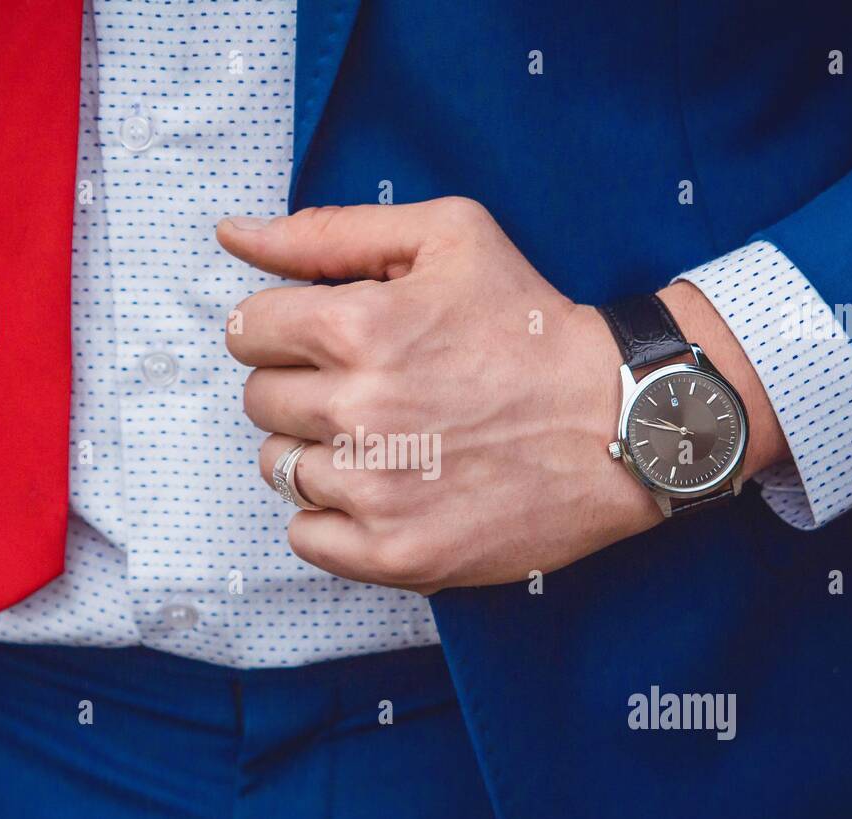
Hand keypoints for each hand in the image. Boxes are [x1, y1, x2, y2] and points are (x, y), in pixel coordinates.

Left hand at [216, 198, 785, 593]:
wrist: (618, 419)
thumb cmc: (532, 325)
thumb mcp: (447, 238)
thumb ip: (329, 232)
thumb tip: (233, 235)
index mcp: (357, 328)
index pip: (247, 330)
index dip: (282, 329)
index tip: (325, 339)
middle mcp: (357, 412)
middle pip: (259, 401)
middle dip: (301, 387)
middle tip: (369, 387)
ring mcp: (375, 491)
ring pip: (279, 469)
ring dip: (316, 451)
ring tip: (383, 439)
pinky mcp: (397, 554)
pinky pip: (305, 538)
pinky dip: (330, 517)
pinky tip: (380, 491)